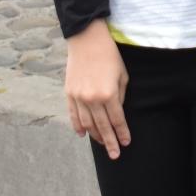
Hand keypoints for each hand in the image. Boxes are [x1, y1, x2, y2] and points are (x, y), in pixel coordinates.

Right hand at [64, 20, 130, 158]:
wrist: (87, 40)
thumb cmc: (109, 56)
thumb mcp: (122, 76)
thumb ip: (120, 96)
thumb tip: (117, 113)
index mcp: (109, 94)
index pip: (117, 120)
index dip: (122, 133)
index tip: (126, 143)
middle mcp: (92, 99)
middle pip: (102, 127)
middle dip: (110, 142)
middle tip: (115, 155)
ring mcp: (79, 97)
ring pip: (87, 124)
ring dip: (95, 136)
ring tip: (102, 144)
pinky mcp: (69, 93)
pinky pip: (73, 115)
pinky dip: (78, 126)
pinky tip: (83, 135)